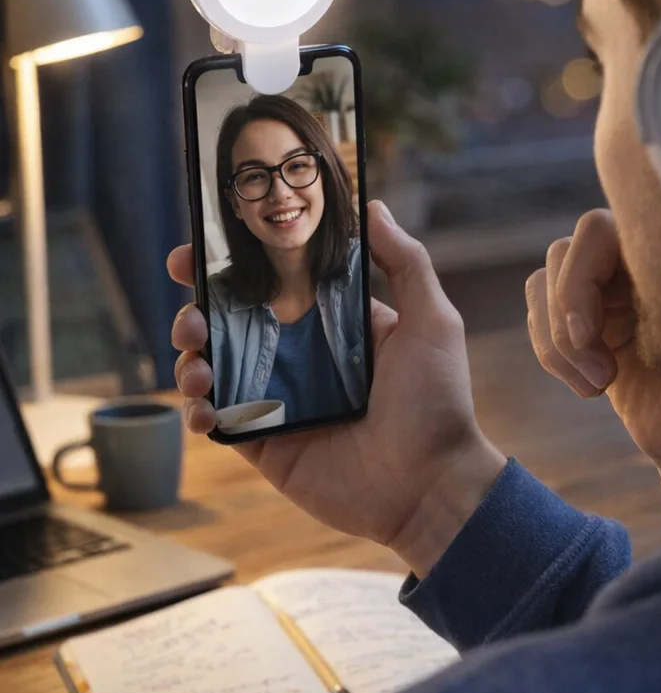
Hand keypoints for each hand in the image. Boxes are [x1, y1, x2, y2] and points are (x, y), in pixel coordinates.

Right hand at [168, 201, 505, 577]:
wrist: (431, 485)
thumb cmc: (437, 400)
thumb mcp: (431, 320)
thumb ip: (404, 261)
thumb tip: (373, 207)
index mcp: (335, 325)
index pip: (275, 284)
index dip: (236, 266)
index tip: (202, 247)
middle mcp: (303, 358)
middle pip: (233, 322)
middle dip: (198, 308)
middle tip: (191, 308)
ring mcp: (281, 401)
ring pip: (215, 367)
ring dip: (190, 356)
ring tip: (195, 354)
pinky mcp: (267, 444)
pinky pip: (219, 422)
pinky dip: (198, 412)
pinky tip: (204, 407)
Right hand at [526, 209, 660, 526]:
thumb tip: (647, 279)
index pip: (595, 229)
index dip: (578, 279)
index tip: (587, 336)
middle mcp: (633, 261)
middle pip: (562, 254)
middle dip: (565, 319)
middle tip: (604, 377)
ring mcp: (605, 292)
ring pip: (542, 285)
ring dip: (554, 342)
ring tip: (599, 385)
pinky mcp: (581, 325)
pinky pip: (538, 318)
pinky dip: (551, 356)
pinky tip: (591, 388)